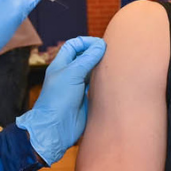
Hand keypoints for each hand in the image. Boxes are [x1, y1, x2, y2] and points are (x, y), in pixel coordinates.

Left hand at [17, 36, 106, 164]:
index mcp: (61, 65)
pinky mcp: (86, 99)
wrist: (56, 128)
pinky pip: (96, 86)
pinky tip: (112, 80)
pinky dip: (103, 81)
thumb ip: (87, 59)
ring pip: (91, 71)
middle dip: (96, 53)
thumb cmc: (58, 99)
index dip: (86, 42)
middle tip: (111, 53)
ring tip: (114, 65)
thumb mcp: (72, 74)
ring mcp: (77, 87)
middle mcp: (69, 74)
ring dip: (101, 68)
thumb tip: (101, 45)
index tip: (100, 44)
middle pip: (84, 57)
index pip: (73, 46)